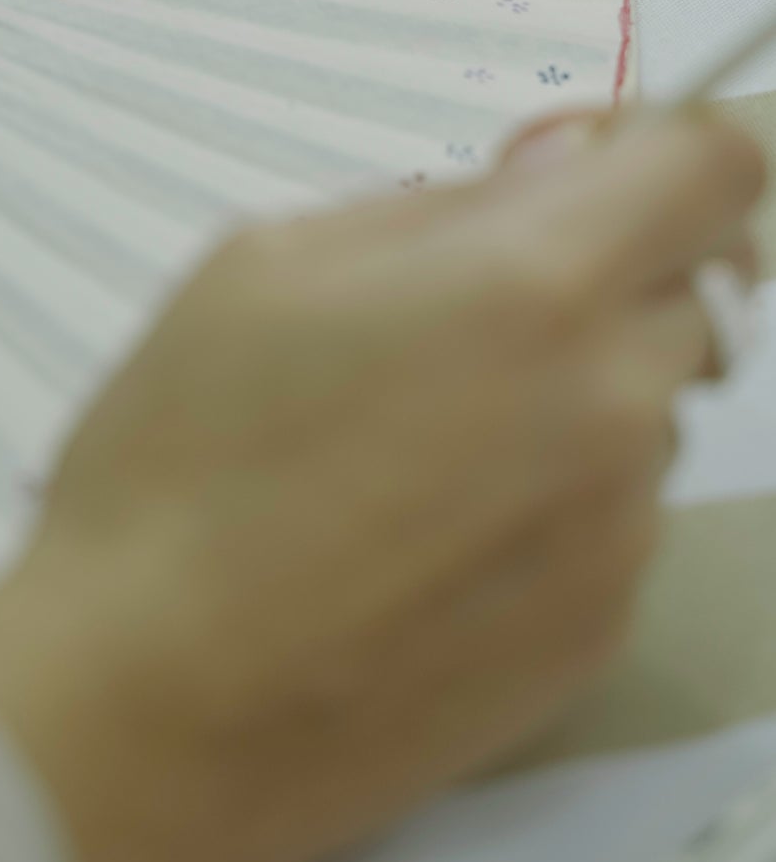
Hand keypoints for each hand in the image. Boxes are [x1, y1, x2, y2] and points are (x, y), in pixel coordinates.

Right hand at [0, 109, 763, 861]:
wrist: (147, 706)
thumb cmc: (177, 473)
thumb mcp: (265, 264)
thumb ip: (439, 204)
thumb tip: (553, 169)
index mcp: (530, 286)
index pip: (714, 172)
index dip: (663, 155)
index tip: (596, 178)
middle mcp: (610, 406)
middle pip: (687, 291)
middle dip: (599, 279)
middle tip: (457, 318)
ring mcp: (619, 533)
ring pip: (644, 407)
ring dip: (569, 394)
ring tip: (406, 447)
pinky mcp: (599, 632)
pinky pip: (612, 517)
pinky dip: (545, 501)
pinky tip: (413, 536)